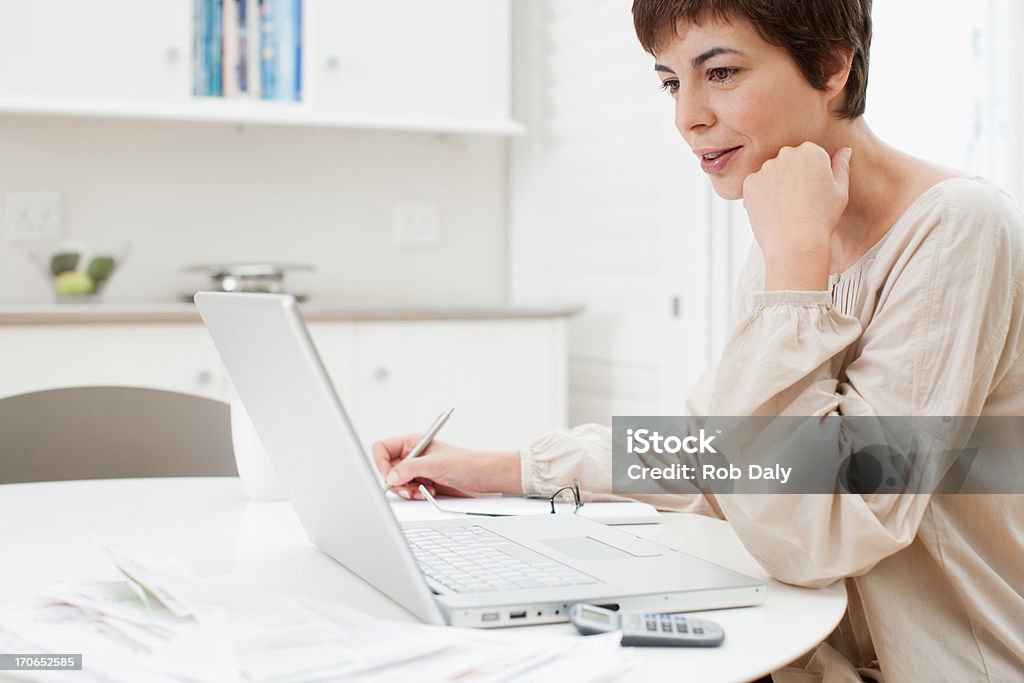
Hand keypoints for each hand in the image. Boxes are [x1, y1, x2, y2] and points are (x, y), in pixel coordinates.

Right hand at [372, 435, 521, 499]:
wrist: (484, 477)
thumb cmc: (466, 462)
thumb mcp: (437, 463)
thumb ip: (411, 468)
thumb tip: (391, 476)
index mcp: (412, 443)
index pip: (382, 449)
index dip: (381, 463)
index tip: (390, 476)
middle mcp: (412, 455)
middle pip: (387, 469)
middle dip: (396, 482)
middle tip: (407, 489)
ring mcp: (417, 470)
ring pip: (397, 483)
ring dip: (406, 491)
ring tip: (421, 492)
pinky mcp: (422, 483)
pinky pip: (408, 492)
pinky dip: (414, 495)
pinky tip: (427, 493)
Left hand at [741, 142, 851, 290]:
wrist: (796, 244)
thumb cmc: (822, 219)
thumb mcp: (840, 191)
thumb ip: (841, 167)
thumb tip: (844, 151)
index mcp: (811, 151)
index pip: (809, 155)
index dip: (811, 176)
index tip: (812, 193)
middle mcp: (786, 154)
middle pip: (788, 162)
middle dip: (792, 177)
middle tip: (799, 202)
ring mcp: (765, 168)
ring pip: (770, 174)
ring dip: (775, 187)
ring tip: (785, 210)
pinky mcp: (749, 183)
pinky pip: (755, 187)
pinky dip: (761, 197)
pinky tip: (772, 212)